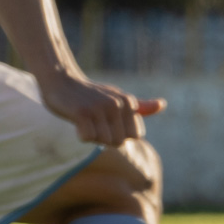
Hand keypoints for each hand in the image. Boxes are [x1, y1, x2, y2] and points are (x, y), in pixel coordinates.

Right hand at [37, 72, 165, 146]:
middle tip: (94, 122)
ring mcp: (100, 108)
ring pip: (104, 142)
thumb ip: (141, 106)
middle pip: (119, 142)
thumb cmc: (91, 94)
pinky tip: (77, 122)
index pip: (134, 136)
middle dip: (106, 138)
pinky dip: (81, 136)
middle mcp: (117, 104)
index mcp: (129, 102)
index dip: (119, 133)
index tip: (108, 121)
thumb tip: (163, 105)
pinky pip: (88, 138)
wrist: (61, 80)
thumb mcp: (118, 98)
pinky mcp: (82, 113)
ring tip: (86, 120)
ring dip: (93, 136)